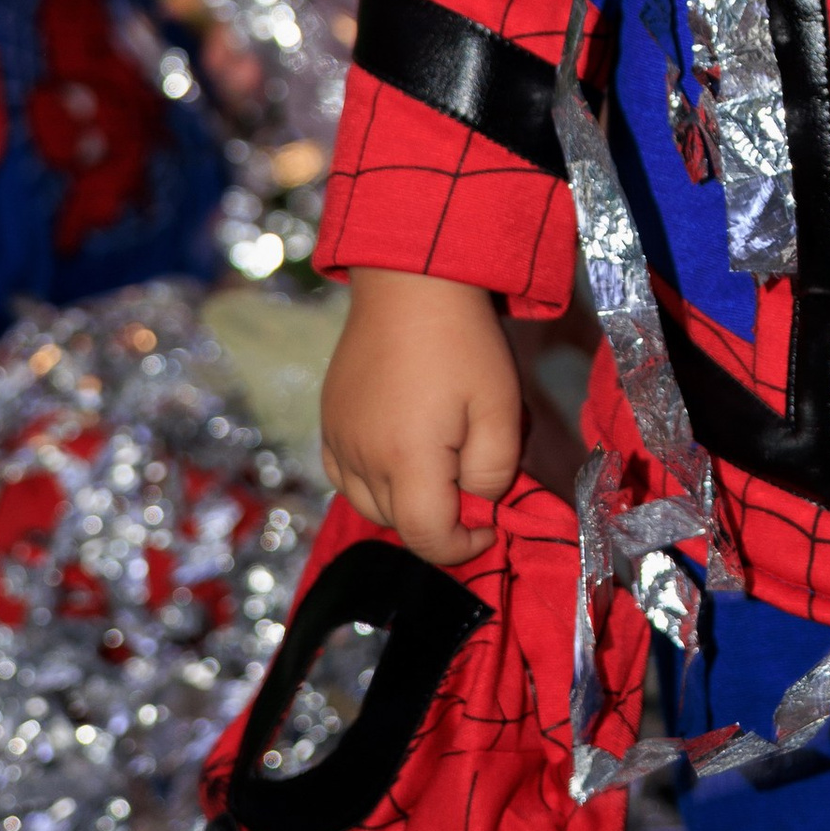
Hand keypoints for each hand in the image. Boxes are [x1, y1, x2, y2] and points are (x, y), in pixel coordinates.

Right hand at [320, 268, 524, 564]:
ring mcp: (338, 440)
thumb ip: (495, 471)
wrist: (410, 283)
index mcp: (407, 461)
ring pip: (370, 505)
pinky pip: (344, 477)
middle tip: (472, 483)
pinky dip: (372, 482)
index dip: (464, 547)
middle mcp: (362, 459)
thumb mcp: (501, 408)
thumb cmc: (463, 344)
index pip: (429, 539)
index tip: (491, 525)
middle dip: (440, 521)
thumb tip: (480, 504)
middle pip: (400, 525)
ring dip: (406, 503)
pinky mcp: (328, 421)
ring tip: (440, 465)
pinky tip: (399, 453)